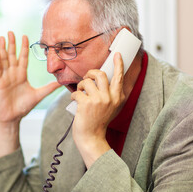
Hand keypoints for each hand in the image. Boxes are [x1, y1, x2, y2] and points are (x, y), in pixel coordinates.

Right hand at [0, 31, 60, 123]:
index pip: (23, 58)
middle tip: (11, 32)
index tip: (25, 36)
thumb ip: (49, 88)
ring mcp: (5, 77)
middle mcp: (13, 74)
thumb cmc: (23, 107)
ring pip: (4, 60)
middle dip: (12, 44)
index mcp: (22, 75)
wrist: (12, 118)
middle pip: (12, 55)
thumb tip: (61, 82)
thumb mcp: (38, 95)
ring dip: (3, 49)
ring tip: (2, 37)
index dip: (24, 47)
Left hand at [70, 52, 125, 167]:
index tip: (117, 54)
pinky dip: (73, 96)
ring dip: (80, 86)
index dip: (118, 64)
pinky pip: (76, 92)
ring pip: (86, 81)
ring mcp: (98, 100)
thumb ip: (110, 94)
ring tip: (80, 93)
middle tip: (86, 79)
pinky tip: (74, 102)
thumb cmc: (99, 121)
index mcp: (118, 97)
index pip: (119, 77)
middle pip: (100, 74)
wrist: (92, 137)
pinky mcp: (86, 104)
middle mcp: (110, 97)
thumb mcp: (111, 107)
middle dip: (90, 73)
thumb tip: (102, 77)